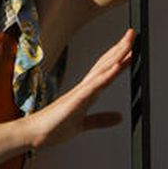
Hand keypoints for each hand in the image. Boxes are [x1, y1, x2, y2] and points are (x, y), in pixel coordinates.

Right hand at [24, 29, 134, 153]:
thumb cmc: (53, 128)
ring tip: (130, 42)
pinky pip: (95, 85)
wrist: (34, 134)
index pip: (106, 70)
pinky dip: (107, 75)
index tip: (132, 48)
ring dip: (117, 55)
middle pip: (106, 63)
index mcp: (86, 92)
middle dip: (120, 48)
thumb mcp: (83, 125)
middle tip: (133, 33)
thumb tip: (119, 117)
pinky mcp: (77, 99)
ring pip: (102, 69)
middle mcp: (84, 87)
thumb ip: (101, 120)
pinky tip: (117, 66)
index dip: (119, 58)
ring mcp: (81, 91)